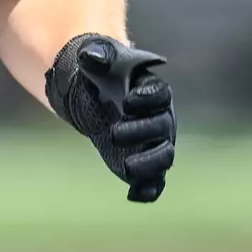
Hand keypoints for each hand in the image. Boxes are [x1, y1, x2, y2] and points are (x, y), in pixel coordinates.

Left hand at [45, 35, 175, 202]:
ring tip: (128, 168)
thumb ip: (97, 55)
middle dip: (142, 131)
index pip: (159, 94)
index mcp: (152, 90)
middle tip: (113, 133)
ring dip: (149, 163)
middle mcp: (160, 118)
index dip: (147, 98)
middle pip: (161, 127)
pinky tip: (134, 196)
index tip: (127, 100)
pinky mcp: (143, 162)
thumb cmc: (103, 74)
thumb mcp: (99, 59)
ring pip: (163, 156)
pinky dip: (148, 189)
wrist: (97, 95)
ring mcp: (154, 142)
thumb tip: (88, 56)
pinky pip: (154, 180)